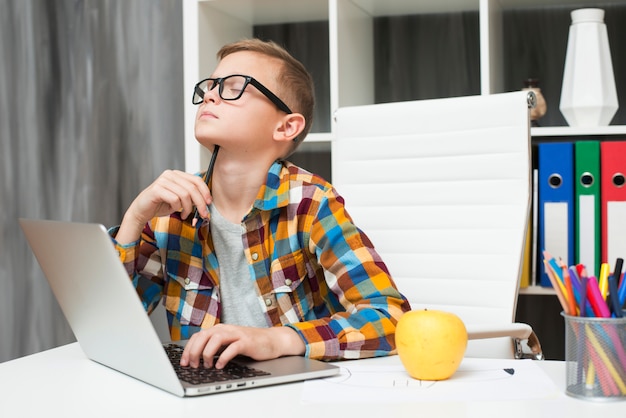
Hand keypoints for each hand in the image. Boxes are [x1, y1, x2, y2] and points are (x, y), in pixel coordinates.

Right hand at [116, 170, 211, 243]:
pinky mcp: (156, 189)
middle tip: (203, 214)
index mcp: (177, 175)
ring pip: (185, 194)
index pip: (196, 180)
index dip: (205, 191)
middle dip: (200, 203)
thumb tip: (207, 201)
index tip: (209, 203)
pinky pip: (174, 199)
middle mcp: (170, 175)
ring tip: (185, 214)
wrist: (142, 211)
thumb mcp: (180, 200)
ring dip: (188, 208)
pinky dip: (177, 207)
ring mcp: (163, 181)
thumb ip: (191, 196)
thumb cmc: (161, 205)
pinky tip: (174, 211)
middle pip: (192, 188)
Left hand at [180, 324, 305, 368]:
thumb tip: (197, 358)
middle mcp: (226, 329)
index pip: (198, 335)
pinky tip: (220, 366)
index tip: (184, 362)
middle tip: (192, 364)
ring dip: (208, 353)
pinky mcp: (247, 342)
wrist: (272, 340)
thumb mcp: (229, 343)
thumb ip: (215, 346)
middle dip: (195, 351)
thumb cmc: (250, 343)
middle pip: (204, 335)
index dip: (188, 349)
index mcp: (220, 329)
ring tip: (206, 365)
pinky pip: (232, 348)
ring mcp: (237, 334)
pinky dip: (224, 357)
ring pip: (216, 338)